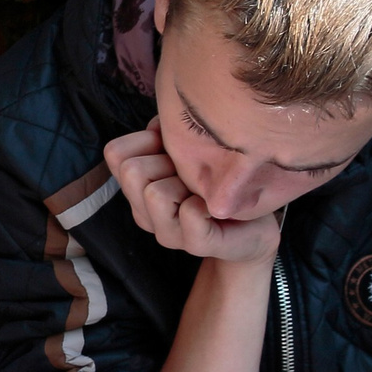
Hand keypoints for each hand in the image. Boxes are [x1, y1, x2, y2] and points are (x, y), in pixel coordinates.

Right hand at [105, 126, 279, 264]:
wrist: (256, 225)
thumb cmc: (220, 182)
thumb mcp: (188, 152)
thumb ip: (167, 134)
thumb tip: (158, 126)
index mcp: (138, 190)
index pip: (115, 153)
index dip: (145, 139)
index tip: (173, 147)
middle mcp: (144, 214)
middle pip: (131, 171)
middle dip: (166, 160)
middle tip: (192, 172)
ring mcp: (167, 234)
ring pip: (154, 193)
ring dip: (186, 182)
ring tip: (206, 189)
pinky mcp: (195, 245)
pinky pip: (189, 212)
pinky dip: (210, 201)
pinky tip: (220, 204)